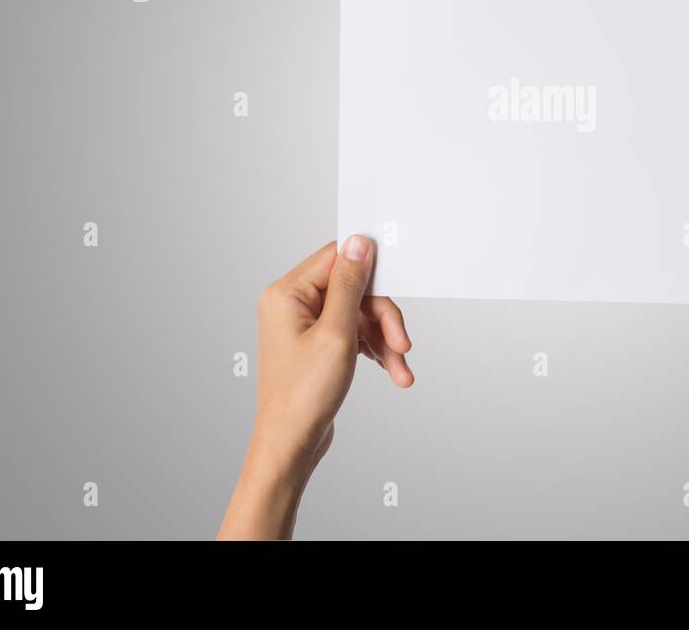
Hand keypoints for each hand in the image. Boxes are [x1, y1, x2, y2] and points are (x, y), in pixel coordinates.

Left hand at [218, 235, 412, 538]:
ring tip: (401, 367)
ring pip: (358, 314)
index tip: (396, 287)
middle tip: (402, 343)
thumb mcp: (336, 334)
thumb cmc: (303, 396)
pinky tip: (392, 370)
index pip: (337, 259)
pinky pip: (353, 333)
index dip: (371, 274)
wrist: (291, 445)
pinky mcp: (316, 344)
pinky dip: (374, 350)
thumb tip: (359, 243)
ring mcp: (304, 325)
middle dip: (382, 317)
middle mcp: (292, 304)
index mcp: (287, 294)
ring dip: (383, 339)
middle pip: (353, 289)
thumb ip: (350, 285)